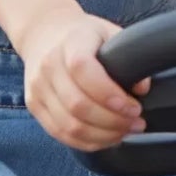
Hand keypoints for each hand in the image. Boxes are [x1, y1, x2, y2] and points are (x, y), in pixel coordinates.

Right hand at [19, 5, 147, 149]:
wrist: (44, 34)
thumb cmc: (84, 36)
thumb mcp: (109, 33)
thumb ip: (128, 56)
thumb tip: (142, 88)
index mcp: (70, 43)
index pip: (83, 70)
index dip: (109, 94)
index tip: (133, 106)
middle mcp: (48, 65)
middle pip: (77, 105)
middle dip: (113, 121)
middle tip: (136, 123)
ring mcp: (38, 88)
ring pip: (69, 125)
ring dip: (102, 136)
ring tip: (124, 132)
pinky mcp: (34, 105)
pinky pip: (60, 133)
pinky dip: (86, 142)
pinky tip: (106, 138)